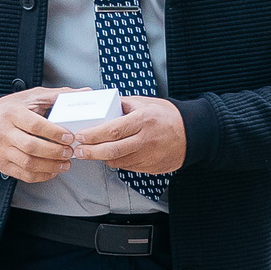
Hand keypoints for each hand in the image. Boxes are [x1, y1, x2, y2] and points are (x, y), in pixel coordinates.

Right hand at [0, 88, 81, 182]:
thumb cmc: (10, 109)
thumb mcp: (31, 96)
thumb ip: (57, 95)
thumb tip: (86, 92)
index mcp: (12, 113)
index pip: (35, 125)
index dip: (55, 133)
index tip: (70, 137)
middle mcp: (4, 132)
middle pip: (32, 147)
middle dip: (56, 152)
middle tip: (70, 152)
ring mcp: (1, 150)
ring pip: (28, 163)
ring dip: (51, 166)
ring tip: (65, 163)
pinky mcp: (1, 164)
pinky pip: (23, 174)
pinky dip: (41, 175)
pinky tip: (52, 170)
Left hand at [72, 96, 187, 173]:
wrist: (192, 133)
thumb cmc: (168, 116)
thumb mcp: (146, 103)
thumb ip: (123, 104)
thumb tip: (102, 105)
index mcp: (143, 120)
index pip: (113, 130)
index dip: (93, 135)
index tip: (80, 135)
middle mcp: (146, 139)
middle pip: (112, 150)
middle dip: (91, 152)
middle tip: (78, 151)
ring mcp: (149, 155)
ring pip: (118, 161)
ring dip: (101, 158)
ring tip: (91, 153)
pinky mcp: (151, 166)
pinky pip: (127, 166)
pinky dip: (116, 162)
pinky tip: (110, 156)